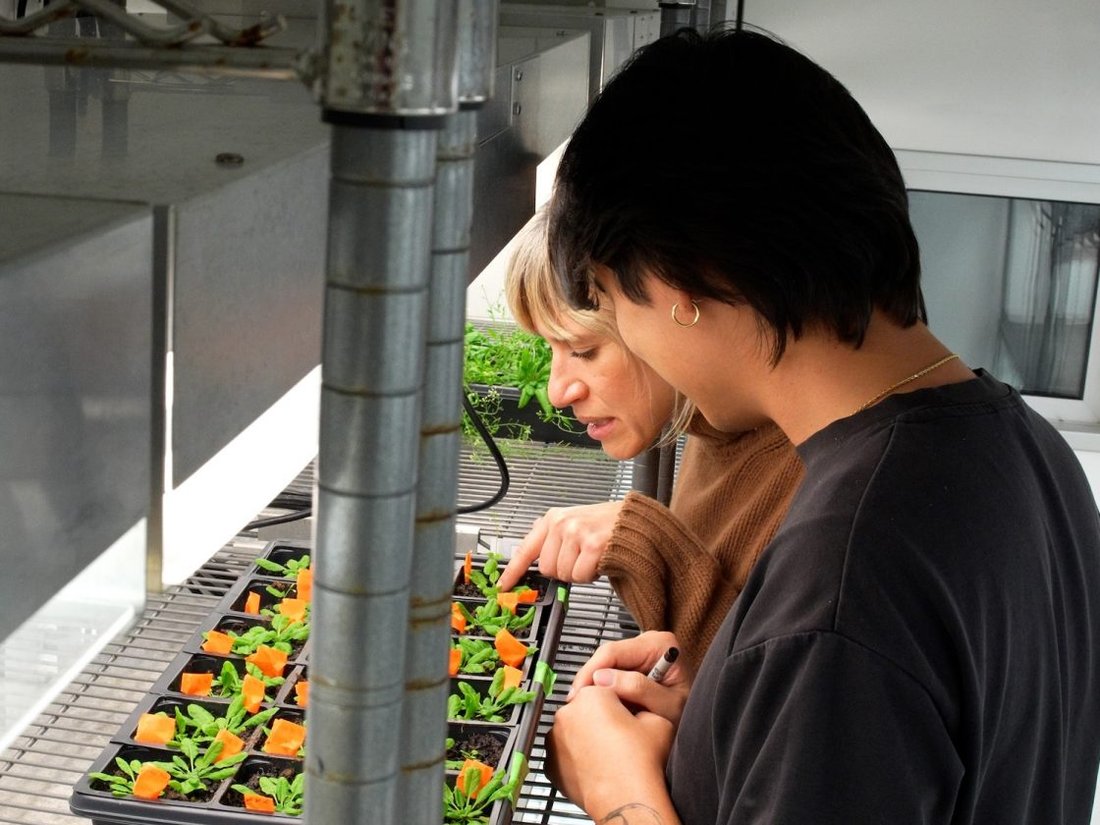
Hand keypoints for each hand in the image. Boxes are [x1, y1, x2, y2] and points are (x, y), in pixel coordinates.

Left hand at [496, 500, 624, 590]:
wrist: (634, 520)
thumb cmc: (605, 523)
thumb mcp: (573, 521)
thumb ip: (552, 536)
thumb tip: (531, 557)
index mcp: (553, 519)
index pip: (526, 549)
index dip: (513, 571)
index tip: (503, 585)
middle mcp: (562, 524)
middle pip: (547, 569)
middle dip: (563, 570)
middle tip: (579, 559)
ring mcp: (577, 534)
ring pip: (564, 575)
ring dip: (579, 572)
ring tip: (591, 557)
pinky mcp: (592, 546)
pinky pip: (580, 576)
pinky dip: (590, 575)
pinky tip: (599, 561)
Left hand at [547, 685, 678, 822]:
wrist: (627, 800)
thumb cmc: (641, 763)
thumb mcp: (657, 717)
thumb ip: (642, 702)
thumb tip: (637, 705)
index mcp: (592, 696)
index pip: (604, 688)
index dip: (618, 702)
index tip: (626, 715)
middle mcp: (568, 714)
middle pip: (585, 708)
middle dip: (599, 718)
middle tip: (618, 737)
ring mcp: (555, 740)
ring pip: (572, 730)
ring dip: (584, 737)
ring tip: (607, 754)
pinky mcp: (551, 764)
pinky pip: (564, 753)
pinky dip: (575, 758)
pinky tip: (594, 765)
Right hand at [569, 631, 690, 725]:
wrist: (702, 724)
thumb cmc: (691, 714)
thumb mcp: (667, 705)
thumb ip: (639, 689)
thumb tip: (603, 679)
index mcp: (660, 644)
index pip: (613, 651)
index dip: (591, 671)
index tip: (579, 693)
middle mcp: (650, 642)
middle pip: (606, 656)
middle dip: (589, 679)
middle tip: (576, 703)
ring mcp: (641, 652)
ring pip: (605, 664)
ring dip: (594, 685)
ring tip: (584, 706)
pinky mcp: (635, 664)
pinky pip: (610, 672)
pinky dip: (602, 688)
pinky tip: (597, 703)